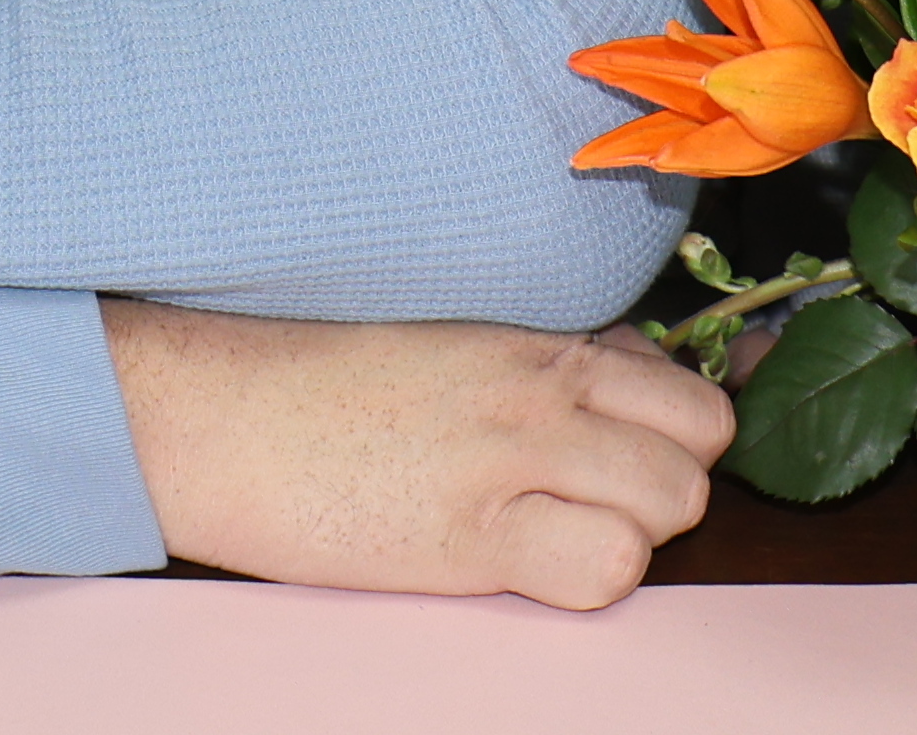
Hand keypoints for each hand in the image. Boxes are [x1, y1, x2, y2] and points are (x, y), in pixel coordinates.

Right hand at [99, 300, 731, 607]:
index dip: (673, 439)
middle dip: (665, 489)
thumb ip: (546, 359)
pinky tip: (525, 565)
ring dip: (634, 533)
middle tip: (595, 508)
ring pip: (672, 502)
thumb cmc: (317, 388)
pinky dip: (588, 574)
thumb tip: (634, 382)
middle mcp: (538, 388)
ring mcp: (512, 455)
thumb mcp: (449, 344)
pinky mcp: (474, 534)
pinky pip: (607, 564)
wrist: (219, 418)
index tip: (632, 462)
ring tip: (557, 537)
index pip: (685, 387)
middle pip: (698, 446)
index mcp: (532, 341)